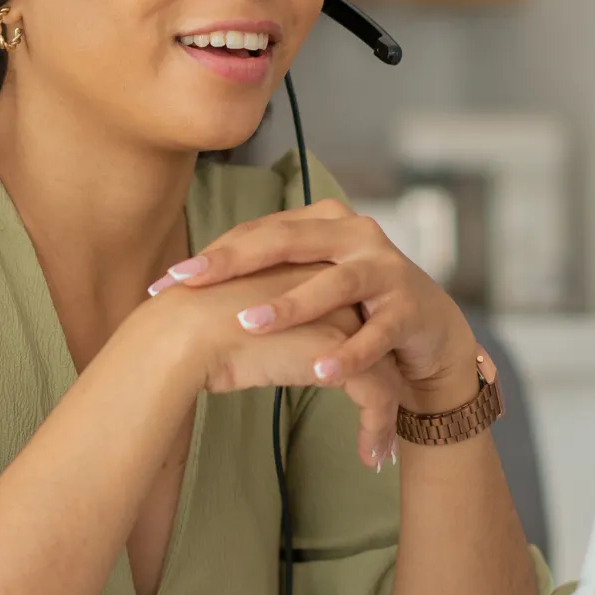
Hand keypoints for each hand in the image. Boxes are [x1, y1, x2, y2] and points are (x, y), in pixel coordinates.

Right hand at [137, 264, 404, 467]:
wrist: (181, 335)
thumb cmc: (187, 328)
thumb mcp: (229, 313)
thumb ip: (254, 318)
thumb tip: (245, 335)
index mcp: (302, 267)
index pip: (343, 306)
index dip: (352, 346)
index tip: (349, 376)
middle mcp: (329, 283)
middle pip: (371, 334)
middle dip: (382, 379)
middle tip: (387, 412)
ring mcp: (340, 315)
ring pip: (383, 369)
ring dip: (384, 414)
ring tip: (382, 450)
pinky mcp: (342, 353)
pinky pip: (377, 396)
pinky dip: (377, 429)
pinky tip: (371, 458)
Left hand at [148, 201, 476, 416]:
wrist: (430, 330)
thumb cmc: (353, 307)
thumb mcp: (307, 282)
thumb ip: (260, 277)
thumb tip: (183, 286)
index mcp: (322, 222)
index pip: (258, 233)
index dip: (211, 255)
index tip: (164, 282)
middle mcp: (354, 235)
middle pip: (286, 242)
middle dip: (233, 263)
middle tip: (189, 283)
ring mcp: (385, 269)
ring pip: (333, 284)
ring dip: (290, 305)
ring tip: (247, 324)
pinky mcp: (411, 308)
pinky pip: (376, 333)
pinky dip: (349, 352)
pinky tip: (319, 371)